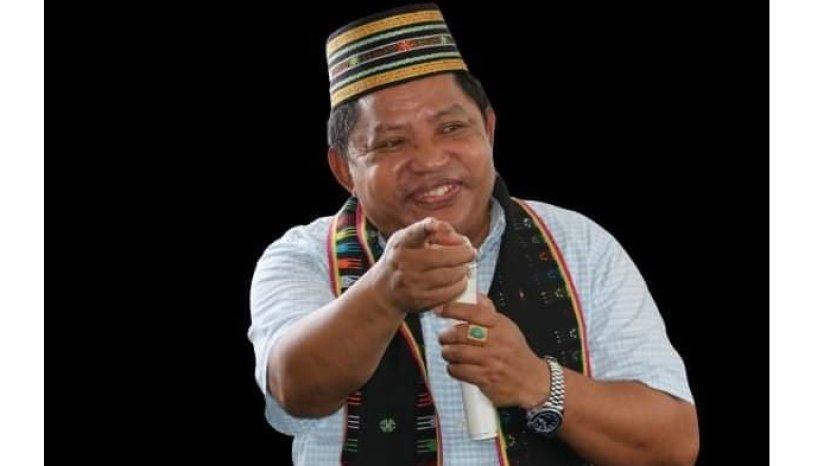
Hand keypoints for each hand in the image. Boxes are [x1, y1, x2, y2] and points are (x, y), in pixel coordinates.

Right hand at [367, 217, 475, 313]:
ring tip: (466, 267)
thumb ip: (432, 231)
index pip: (414, 233)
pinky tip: (460, 282)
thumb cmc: (403, 257)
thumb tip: (461, 239)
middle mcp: (404, 263)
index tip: (434, 224)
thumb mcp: (408, 238)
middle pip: (443, 257)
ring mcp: (411, 283)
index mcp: (402, 244)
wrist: (383, 290)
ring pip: (449, 276)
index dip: (425, 227)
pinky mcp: (418, 300)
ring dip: (463, 271)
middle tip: (472, 253)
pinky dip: (459, 287)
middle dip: (464, 254)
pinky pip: (448, 294)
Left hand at [436, 293, 550, 409]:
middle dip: (446, 335)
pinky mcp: (486, 378)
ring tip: (448, 352)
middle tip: (444, 337)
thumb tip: (475, 296)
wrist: (532, 381)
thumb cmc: (516, 352)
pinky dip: (452, 368)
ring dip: (447, 352)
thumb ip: (488, 312)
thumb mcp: (507, 328)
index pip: (473, 312)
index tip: (440, 310)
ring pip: (457, 353)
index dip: (453, 309)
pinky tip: (456, 366)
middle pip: (461, 333)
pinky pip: (459, 371)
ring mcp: (491, 361)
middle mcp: (497, 342)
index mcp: (501, 325)